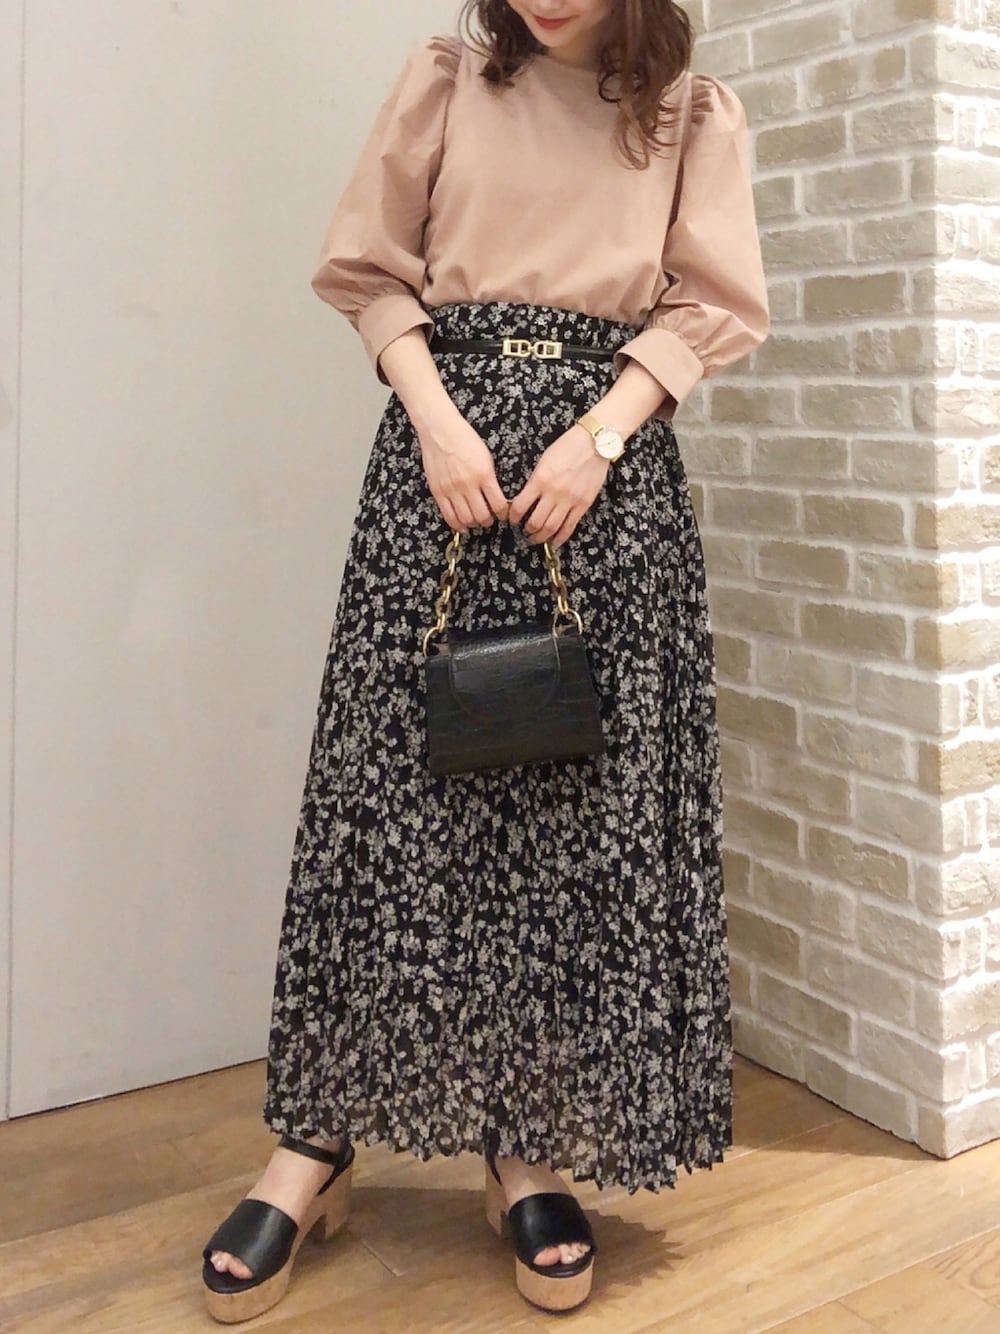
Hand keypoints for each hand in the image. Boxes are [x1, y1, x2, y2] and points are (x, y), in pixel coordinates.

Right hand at [417, 406, 509, 532]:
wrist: (440, 430)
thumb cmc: (464, 439)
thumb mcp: (486, 457)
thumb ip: (490, 478)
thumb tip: (495, 497)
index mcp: (484, 474)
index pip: (498, 504)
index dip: (503, 514)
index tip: (504, 514)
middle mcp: (468, 484)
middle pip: (482, 516)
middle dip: (489, 521)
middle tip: (489, 519)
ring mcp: (452, 489)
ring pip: (466, 519)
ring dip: (474, 523)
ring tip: (475, 520)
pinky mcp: (438, 492)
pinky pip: (448, 515)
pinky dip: (457, 524)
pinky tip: (462, 524)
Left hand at [507, 425, 610, 548]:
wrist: (594, 443)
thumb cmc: (568, 446)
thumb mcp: (544, 460)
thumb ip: (535, 480)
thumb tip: (527, 497)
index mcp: (540, 480)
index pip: (520, 506)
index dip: (513, 517)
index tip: (512, 519)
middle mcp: (553, 493)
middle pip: (535, 521)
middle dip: (528, 530)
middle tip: (526, 531)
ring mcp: (570, 500)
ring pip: (551, 527)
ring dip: (541, 536)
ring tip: (537, 538)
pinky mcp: (583, 504)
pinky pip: (570, 526)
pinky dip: (560, 538)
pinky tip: (554, 542)